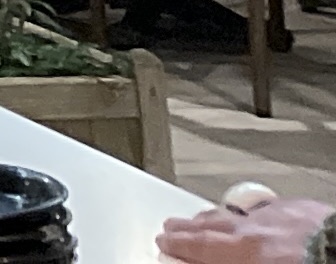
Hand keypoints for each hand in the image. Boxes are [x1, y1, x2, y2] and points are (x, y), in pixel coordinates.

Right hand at [161, 191, 329, 260]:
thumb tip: (199, 262)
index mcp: (244, 252)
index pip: (200, 246)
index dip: (178, 244)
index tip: (165, 243)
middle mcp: (256, 230)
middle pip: (212, 226)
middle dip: (188, 228)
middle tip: (172, 228)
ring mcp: (278, 216)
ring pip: (236, 213)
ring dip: (214, 217)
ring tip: (202, 219)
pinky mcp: (301, 209)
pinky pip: (266, 208)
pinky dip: (250, 212)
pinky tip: (249, 214)